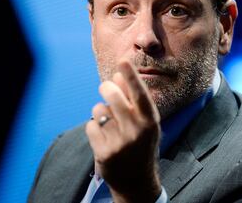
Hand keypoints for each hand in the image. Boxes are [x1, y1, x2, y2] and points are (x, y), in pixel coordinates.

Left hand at [85, 60, 161, 202]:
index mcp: (151, 121)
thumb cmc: (142, 143)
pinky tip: (104, 136)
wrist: (137, 181)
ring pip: (99, 109)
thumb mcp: (146, 122)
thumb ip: (134, 99)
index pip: (140, 94)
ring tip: (109, 121)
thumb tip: (117, 75)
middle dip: (106, 87)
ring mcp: (120, 143)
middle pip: (113, 96)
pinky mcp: (104, 153)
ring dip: (100, 111)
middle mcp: (137, 131)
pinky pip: (91, 125)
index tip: (122, 60)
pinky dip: (94, 127)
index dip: (131, 76)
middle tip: (105, 87)